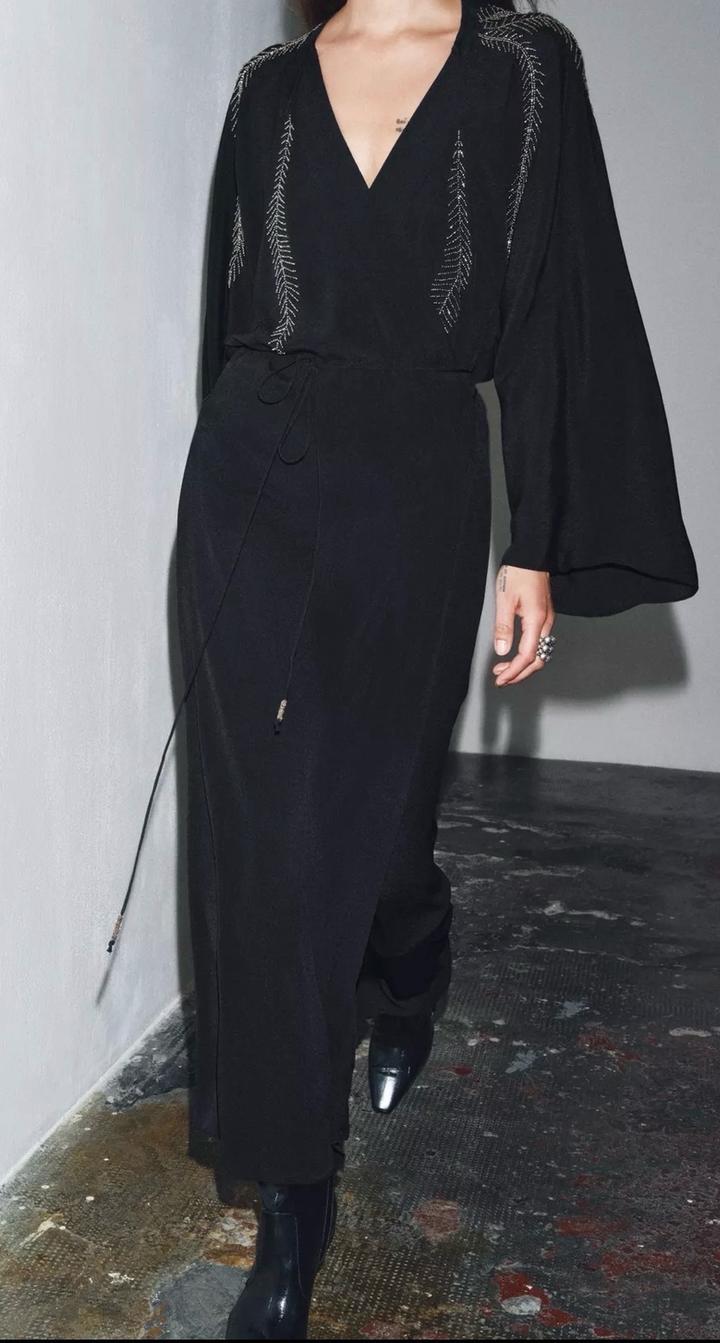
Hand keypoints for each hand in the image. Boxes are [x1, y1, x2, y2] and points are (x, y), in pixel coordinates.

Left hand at [492, 565, 554, 686]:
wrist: (532, 556)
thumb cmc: (519, 573)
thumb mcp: (504, 600)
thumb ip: (503, 627)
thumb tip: (502, 650)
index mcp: (537, 620)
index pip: (527, 656)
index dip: (514, 671)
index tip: (501, 679)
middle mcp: (546, 623)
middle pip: (538, 660)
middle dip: (520, 674)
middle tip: (502, 679)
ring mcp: (547, 620)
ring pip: (540, 653)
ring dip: (523, 665)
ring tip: (504, 669)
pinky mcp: (544, 616)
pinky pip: (540, 643)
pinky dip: (527, 654)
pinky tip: (515, 654)